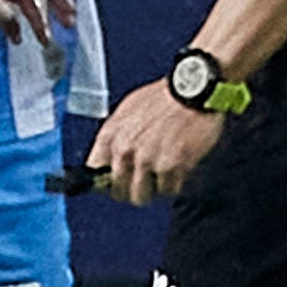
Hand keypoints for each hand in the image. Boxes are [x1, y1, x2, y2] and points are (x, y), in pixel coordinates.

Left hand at [85, 83, 224, 204]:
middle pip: (118, 192)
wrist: (193, 90)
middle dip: (132, 190)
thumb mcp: (128, 110)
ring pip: (142, 196)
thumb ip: (116, 136)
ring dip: (153, 190)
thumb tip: (106, 161)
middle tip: (146, 182)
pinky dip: (175, 184)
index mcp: (110, 134)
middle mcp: (125, 149)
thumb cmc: (164, 98)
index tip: (115, 183)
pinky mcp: (171, 166)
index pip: (93, 171)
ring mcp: (147, 159)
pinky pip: (168, 191)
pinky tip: (179, 167)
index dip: (105, 181)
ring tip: (164, 174)